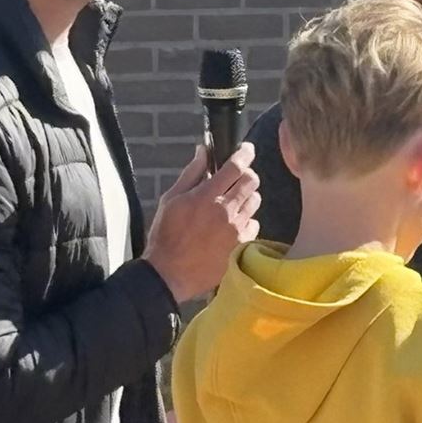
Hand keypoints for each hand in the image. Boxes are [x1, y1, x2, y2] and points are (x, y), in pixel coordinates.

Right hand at [143, 144, 259, 303]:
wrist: (170, 273)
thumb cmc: (166, 235)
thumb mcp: (171, 199)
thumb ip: (191, 173)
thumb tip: (203, 151)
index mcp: (206, 196)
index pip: (235, 166)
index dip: (244, 154)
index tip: (247, 149)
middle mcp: (225, 210)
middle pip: (252, 181)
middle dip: (247, 175)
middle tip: (238, 178)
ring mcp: (236, 229)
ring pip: (255, 201)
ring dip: (247, 197)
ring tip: (232, 204)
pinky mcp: (242, 245)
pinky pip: (255, 224)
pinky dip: (247, 220)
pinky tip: (233, 225)